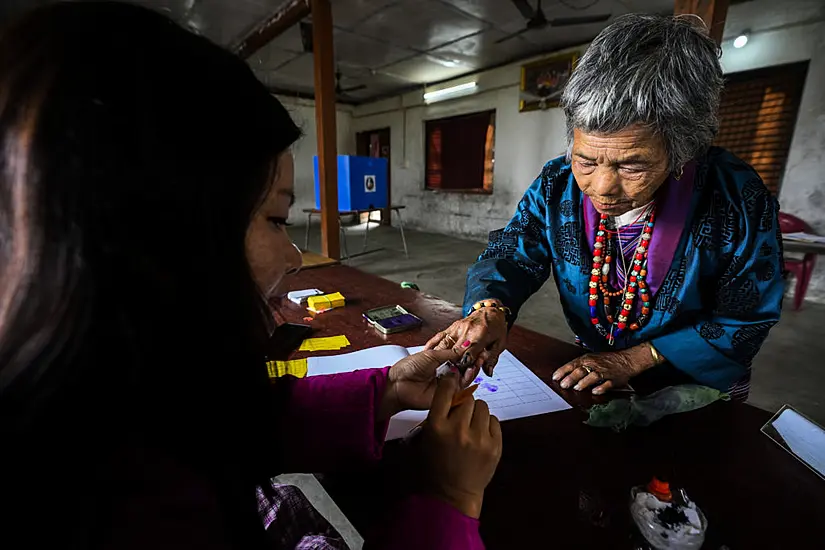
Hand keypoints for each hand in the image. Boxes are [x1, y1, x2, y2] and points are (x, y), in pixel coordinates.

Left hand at [380, 348, 478, 419]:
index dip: (469, 353)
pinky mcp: (448, 396)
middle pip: (465, 367)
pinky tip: (470, 371)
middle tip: (481, 354)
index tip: (477, 347)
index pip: (460, 357)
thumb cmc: (408, 368)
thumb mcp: (432, 355)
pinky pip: (461, 389)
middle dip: (474, 360)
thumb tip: (465, 345)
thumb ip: (450, 352)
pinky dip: (467, 380)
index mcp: (441, 361)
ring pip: (466, 378)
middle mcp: (446, 373)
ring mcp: (447, 384)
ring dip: (473, 369)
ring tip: (476, 361)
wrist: (398, 384)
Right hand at [421, 372, 501, 518]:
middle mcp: (458, 430)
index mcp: (437, 426)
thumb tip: (452, 391)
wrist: (452, 493)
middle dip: (464, 404)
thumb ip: (438, 414)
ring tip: (472, 425)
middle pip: (467, 398)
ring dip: (476, 413)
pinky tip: (480, 435)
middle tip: (462, 414)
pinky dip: (487, 424)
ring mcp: (479, 439)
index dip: (450, 383)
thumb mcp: (428, 437)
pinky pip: (494, 421)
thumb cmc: (436, 465)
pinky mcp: (494, 446)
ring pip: (483, 407)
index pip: (446, 391)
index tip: (452, 380)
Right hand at [425, 308, 507, 376]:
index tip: (462, 375)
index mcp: (481, 335)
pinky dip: (432, 344)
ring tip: (435, 368)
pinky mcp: (451, 327)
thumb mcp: (500, 343)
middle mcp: (467, 331)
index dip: (465, 367)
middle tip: (448, 375)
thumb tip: (488, 372)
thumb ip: (492, 359)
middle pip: (454, 352)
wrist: (490, 310)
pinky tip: (426, 352)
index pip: (469, 355)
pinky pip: (439, 336)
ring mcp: (457, 328)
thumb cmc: (496, 327)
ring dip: (439, 357)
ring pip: (444, 344)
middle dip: (451, 365)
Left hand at [552, 344, 657, 394]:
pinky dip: (601, 388)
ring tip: (577, 388)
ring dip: (584, 382)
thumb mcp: (591, 358)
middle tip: (563, 385)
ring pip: (593, 376)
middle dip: (571, 378)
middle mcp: (595, 364)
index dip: (563, 371)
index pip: (572, 364)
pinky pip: (607, 384)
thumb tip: (564, 375)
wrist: (626, 360)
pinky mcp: (614, 379)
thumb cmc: (606, 360)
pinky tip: (595, 391)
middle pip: (581, 370)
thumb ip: (579, 366)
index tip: (555, 377)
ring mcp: (605, 372)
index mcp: (588, 359)